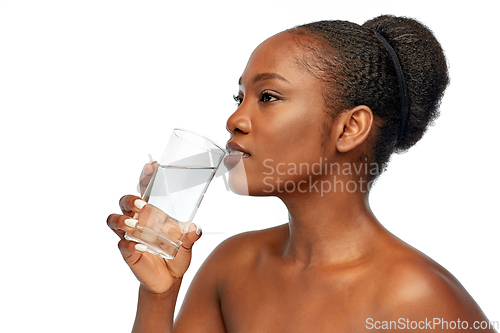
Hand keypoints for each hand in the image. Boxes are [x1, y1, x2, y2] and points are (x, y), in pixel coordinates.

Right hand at [107, 165, 201, 293]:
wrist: (169, 280)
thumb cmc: (176, 256)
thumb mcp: (187, 245)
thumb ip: (191, 236)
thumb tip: (195, 228)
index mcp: (151, 213)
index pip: (145, 190)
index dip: (145, 177)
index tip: (151, 166)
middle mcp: (137, 221)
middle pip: (124, 202)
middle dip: (130, 199)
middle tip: (142, 205)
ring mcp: (130, 236)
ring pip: (114, 220)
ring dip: (122, 219)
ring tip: (134, 224)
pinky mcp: (128, 252)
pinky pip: (122, 245)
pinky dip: (130, 244)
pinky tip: (140, 246)